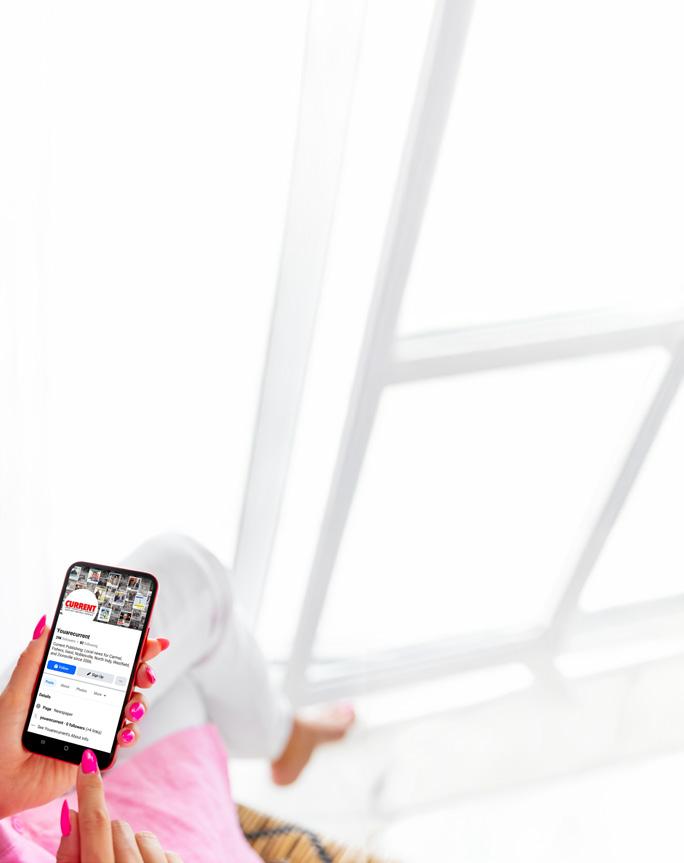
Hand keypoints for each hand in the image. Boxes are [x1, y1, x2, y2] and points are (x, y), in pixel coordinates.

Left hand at [0, 615, 168, 818]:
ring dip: (140, 702)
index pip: (106, 658)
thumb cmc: (0, 740)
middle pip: (127, 679)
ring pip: (132, 706)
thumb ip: (32, 660)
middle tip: (146, 672)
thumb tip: (46, 625)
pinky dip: (131, 733)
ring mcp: (95, 726)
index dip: (129, 646)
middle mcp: (88, 700)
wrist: (0, 785)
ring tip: (132, 708)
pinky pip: (124, 739)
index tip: (147, 635)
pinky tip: (123, 733)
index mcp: (71, 682)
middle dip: (144, 670)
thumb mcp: (15, 694)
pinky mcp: (98, 751)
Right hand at [57, 749, 182, 861]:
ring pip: (144, 835)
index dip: (90, 790)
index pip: (95, 823)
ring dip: (134, 849)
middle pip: (119, 827)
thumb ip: (69, 855)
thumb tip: (72, 813)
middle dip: (110, 838)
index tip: (88, 761)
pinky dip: (155, 860)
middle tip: (105, 862)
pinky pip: (167, 851)